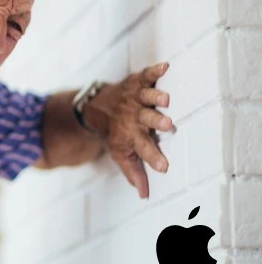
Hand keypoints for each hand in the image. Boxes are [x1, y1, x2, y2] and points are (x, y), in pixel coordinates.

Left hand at [85, 62, 174, 198]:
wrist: (95, 108)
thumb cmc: (115, 133)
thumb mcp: (121, 154)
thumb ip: (134, 173)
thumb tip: (144, 196)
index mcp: (131, 136)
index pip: (143, 149)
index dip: (153, 158)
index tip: (164, 167)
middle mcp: (133, 117)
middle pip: (146, 120)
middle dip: (156, 122)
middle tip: (168, 124)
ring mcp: (135, 99)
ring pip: (146, 97)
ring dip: (154, 97)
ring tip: (165, 99)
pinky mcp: (136, 83)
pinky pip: (145, 76)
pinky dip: (154, 71)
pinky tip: (165, 66)